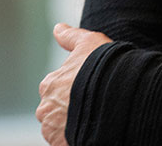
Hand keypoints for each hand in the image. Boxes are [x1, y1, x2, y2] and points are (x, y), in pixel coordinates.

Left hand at [36, 23, 112, 145]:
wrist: (116, 96)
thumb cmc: (103, 66)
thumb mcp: (90, 42)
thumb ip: (71, 36)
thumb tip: (58, 27)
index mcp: (49, 84)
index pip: (57, 89)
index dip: (75, 88)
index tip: (91, 88)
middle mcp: (45, 108)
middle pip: (56, 111)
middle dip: (70, 110)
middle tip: (94, 105)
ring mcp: (53, 130)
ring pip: (60, 129)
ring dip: (73, 126)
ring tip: (95, 119)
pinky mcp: (62, 145)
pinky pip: (66, 142)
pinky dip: (76, 138)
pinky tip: (93, 130)